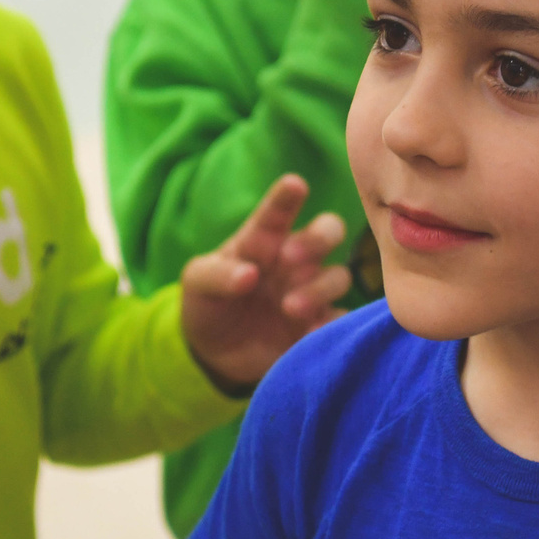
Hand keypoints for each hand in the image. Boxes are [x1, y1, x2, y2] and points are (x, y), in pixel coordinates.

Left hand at [181, 174, 352, 393]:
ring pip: (338, 276)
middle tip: (290, 256)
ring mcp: (311, 292)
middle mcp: (295, 261)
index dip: (286, 197)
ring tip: (289, 307)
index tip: (294, 184)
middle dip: (319, 238)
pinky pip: (340, 319)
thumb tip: (248, 275)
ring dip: (319, 288)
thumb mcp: (198, 283)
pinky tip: (311, 333)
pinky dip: (332, 324)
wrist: (214, 354)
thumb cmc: (208, 304)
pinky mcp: (319, 326)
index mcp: (263, 240)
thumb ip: (218, 274)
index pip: (277, 213)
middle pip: (329, 232)